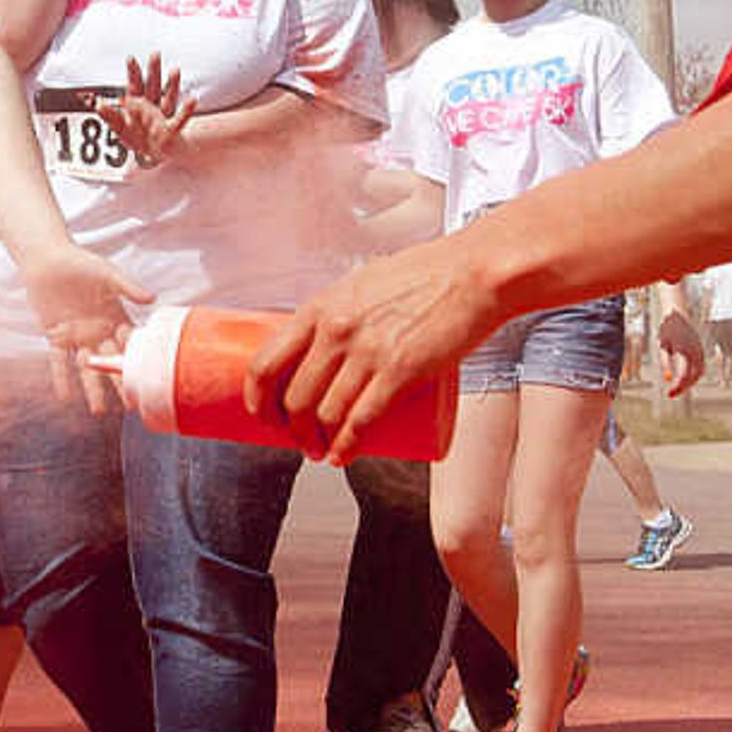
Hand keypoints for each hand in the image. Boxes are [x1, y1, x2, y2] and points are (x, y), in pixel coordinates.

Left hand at [20, 240, 147, 406]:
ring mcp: (77, 337)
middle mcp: (98, 332)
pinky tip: (65, 397)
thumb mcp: (107, 272)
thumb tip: (152, 299)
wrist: (47, 259)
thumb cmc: (80, 263)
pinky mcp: (56, 337)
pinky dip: (61, 378)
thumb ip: (128, 286)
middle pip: (111, 361)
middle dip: (118, 383)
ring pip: (87, 367)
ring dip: (92, 389)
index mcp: (115, 317)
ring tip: (99, 411)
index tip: (145, 378)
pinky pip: (58, 361)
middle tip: (129, 406)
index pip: (129, 343)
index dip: (136, 359)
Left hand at [100, 54, 192, 169]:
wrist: (158, 153)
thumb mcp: (122, 129)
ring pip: (168, 97)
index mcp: (139, 105)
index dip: (133, 73)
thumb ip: (112, 117)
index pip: (135, 86)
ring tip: (175, 70)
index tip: (131, 58)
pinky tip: (193, 100)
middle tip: (155, 54)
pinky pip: (180, 119)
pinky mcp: (172, 128)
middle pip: (152, 86)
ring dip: (172, 84)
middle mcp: (153, 107)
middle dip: (153, 70)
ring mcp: (164, 115)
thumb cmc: (140, 138)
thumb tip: (98, 105)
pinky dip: (186, 110)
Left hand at [251, 238, 503, 460]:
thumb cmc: (425, 276)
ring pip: (325, 414)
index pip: (266, 362)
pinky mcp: (400, 371)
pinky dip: (346, 446)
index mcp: (321, 307)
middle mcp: (337, 329)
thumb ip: (340, 312)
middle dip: (290, 429)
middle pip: (294, 397)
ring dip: (317, 443)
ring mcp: (367, 352)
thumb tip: (322, 345)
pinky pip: (361, 421)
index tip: (262, 414)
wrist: (474, 275)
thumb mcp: (364, 284)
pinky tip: (341, 456)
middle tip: (298, 439)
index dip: (257, 399)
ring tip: (322, 451)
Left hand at [655, 305, 705, 399]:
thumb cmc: (667, 329)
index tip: (668, 395)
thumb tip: (668, 379)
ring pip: (699, 373)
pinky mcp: (700, 350)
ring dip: (690, 383)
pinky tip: (682, 379)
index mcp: (686, 351)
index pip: (685, 376)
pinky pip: (700, 367)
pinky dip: (693, 375)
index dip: (678, 387)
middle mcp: (696, 351)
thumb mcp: (663, 345)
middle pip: (694, 376)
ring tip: (677, 389)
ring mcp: (700, 350)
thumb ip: (665, 362)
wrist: (677, 313)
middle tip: (671, 394)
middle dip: (684, 387)